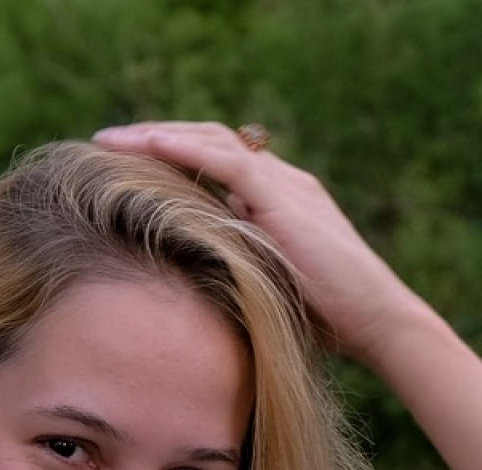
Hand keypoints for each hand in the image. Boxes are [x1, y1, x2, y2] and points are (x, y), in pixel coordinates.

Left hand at [92, 121, 441, 365]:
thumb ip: (235, 270)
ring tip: (109, 139)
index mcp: (276, 199)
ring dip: (155, 135)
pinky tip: (146, 144)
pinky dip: (182, 148)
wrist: (376, 322)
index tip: (124, 167)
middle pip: (209, 141)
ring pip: (211, 141)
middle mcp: (281, 181)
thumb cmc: (327, 323)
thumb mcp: (266, 288)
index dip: (171, 158)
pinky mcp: (283, 197)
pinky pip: (225, 160)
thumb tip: (191, 283)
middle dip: (154, 137)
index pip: (216, 162)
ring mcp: (284, 184)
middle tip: (105, 141)